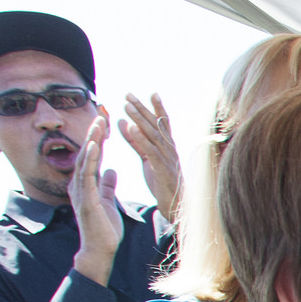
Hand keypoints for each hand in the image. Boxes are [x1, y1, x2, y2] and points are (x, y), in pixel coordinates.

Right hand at [69, 109, 122, 284]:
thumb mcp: (108, 201)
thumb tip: (111, 170)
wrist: (101, 249)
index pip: (93, 156)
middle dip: (94, 134)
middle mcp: (81, 184)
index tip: (105, 122)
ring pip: (85, 160)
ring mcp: (81, 191)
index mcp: (88, 183)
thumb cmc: (104, 228)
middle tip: (100, 114)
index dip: (98, 139)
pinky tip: (93, 146)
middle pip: (87, 154)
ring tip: (98, 124)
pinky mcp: (86, 199)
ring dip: (91, 141)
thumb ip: (107, 185)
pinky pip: (87, 176)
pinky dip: (89, 160)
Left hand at [118, 91, 181, 221]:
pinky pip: (151, 152)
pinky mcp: (163, 171)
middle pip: (156, 125)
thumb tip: (123, 123)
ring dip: (140, 119)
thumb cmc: (163, 183)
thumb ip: (135, 141)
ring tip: (127, 106)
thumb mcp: (147, 159)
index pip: (163, 123)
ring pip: (153, 135)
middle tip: (128, 94)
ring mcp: (168, 160)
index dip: (157, 108)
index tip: (151, 92)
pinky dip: (141, 139)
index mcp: (167, 147)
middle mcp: (170, 150)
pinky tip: (131, 128)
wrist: (176, 208)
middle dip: (142, 108)